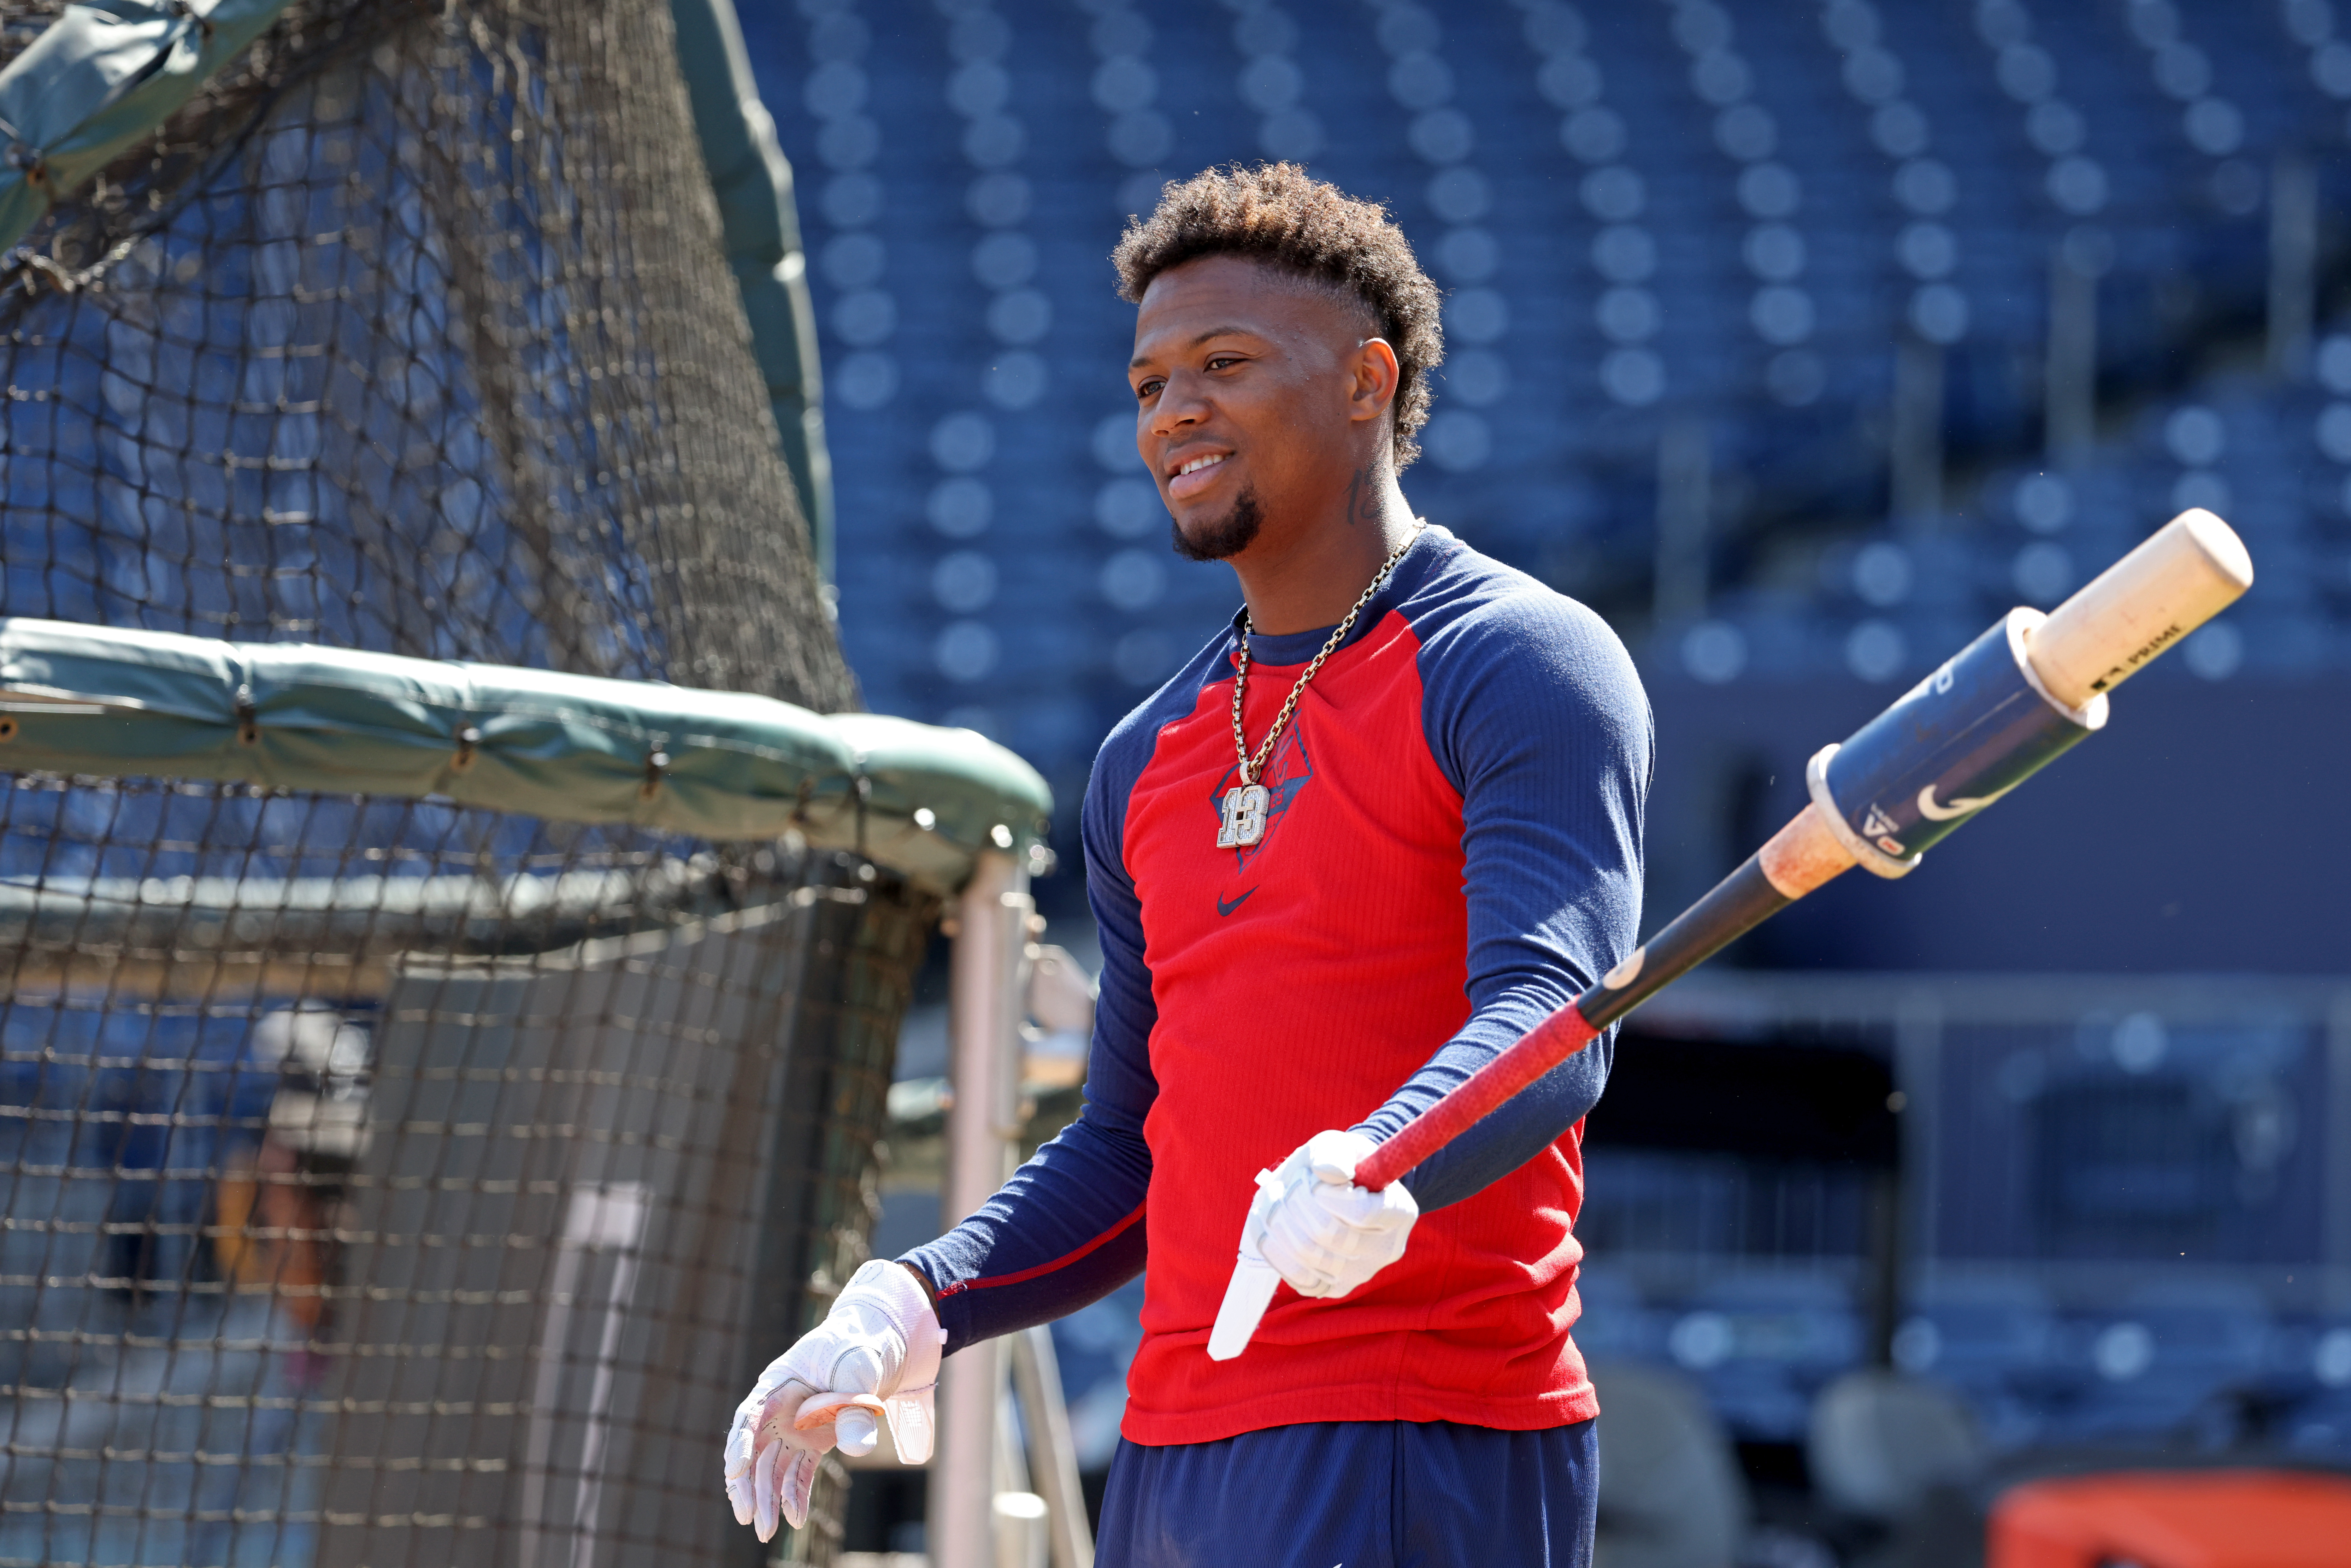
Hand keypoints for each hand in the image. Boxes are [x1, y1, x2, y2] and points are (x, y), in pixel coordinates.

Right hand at [722, 1259, 943, 1540]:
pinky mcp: (809, 1443)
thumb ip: (855, 1409)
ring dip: (767, 1499)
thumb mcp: (859, 1373)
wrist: (873, 1350)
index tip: (737, 1469)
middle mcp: (778, 1410)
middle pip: (753, 1450)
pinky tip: (795, 1519)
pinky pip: (796, 1473)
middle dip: (746, 1485)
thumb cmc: (859, 1352)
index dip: (740, 1442)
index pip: (750, 1415)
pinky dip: (794, 1495)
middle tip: (748, 1516)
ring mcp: (792, 1429)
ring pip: (770, 1468)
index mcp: (779, 1384)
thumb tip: (859, 1449)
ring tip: (767, 1531)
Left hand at [1245, 1129, 1417, 1299]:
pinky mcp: (1332, 1288)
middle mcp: (1385, 1249)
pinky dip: (1276, 1247)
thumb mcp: (1340, 1145)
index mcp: (1399, 1210)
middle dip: (1296, 1201)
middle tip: (1291, 1182)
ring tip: (1277, 1198)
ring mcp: (1360, 1274)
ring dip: (1279, 1221)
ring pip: (1306, 1256)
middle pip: (1328, 1234)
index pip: (1363, 1212)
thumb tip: (1329, 1172)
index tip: (1314, 1177)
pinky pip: (1296, 1276)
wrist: (1335, 1191)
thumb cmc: (1341, 1164)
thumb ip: (1334, 1153)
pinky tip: (1275, 1225)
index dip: (1328, 1194)